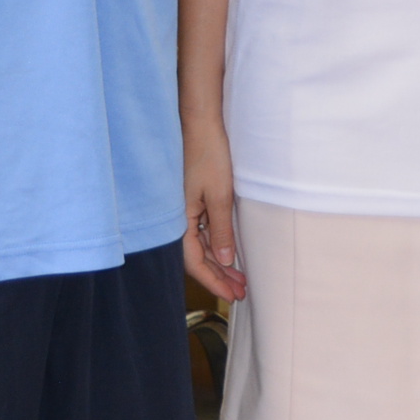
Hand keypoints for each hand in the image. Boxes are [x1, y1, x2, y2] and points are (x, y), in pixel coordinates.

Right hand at [181, 126, 245, 301]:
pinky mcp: (191, 201)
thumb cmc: (208, 155)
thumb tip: (224, 260)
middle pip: (196, 257)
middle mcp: (178, 218)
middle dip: (219, 276)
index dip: (214, 281)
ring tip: (240, 278)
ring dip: (219, 263)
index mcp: (179, 220)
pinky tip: (228, 253)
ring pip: (200, 246)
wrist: (200, 124)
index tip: (232, 295)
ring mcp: (184, 210)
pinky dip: (215, 245)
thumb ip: (220, 230)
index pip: (194, 262)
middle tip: (240, 292)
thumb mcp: (219, 195)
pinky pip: (201, 232)